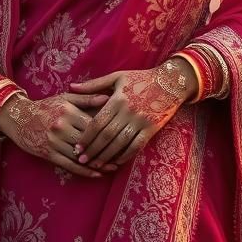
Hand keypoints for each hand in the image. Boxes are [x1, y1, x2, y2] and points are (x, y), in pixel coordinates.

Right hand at [0, 91, 111, 178]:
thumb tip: (108, 98)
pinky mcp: (49, 154)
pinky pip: (70, 165)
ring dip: (98, 163)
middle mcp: (61, 126)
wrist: (20, 118)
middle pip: (88, 141)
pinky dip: (85, 171)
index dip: (107, 131)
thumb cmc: (46, 106)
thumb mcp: (65, 98)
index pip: (93, 124)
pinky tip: (97, 174)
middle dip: (105, 149)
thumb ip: (87, 98)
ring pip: (81, 155)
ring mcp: (55, 142)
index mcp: (68, 111)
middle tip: (122, 154)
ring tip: (114, 167)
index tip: (121, 135)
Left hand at [68, 59, 193, 168]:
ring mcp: (140, 121)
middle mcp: (128, 111)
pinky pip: (136, 146)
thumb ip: (94, 84)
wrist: (170, 82)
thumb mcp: (117, 77)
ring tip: (95, 164)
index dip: (87, 137)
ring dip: (106, 156)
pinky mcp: (151, 129)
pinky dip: (125, 155)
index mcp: (117, 99)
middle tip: (81, 159)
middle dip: (93, 149)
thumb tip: (71, 87)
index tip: (77, 147)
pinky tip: (116, 162)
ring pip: (120, 143)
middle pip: (107, 135)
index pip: (98, 122)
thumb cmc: (140, 78)